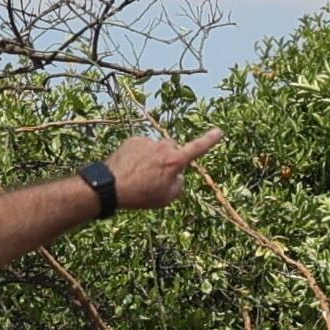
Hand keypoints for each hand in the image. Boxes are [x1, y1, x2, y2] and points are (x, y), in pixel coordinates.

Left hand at [105, 128, 225, 210]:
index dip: (210, 140)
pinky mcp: (133, 140)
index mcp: (175, 161)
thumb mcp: (166, 198)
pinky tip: (130, 167)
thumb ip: (179, 185)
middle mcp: (163, 147)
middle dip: (169, 157)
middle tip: (157, 174)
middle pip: (173, 148)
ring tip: (139, 174)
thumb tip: (179, 176)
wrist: (110, 186)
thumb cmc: (140, 195)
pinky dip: (138, 155)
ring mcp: (147, 142)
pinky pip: (141, 146)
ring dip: (152, 157)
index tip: (219, 131)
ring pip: (156, 148)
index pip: (198, 148)